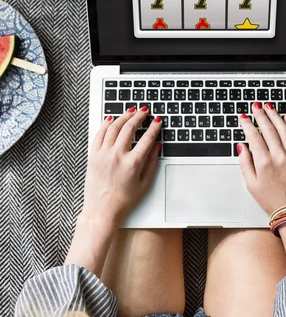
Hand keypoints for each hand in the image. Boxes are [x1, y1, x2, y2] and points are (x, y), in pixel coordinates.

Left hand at [81, 107, 161, 227]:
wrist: (101, 211)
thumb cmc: (123, 201)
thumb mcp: (144, 183)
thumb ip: (152, 162)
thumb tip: (157, 146)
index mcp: (132, 163)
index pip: (147, 138)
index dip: (154, 127)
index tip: (157, 121)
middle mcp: (117, 156)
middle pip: (129, 128)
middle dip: (139, 116)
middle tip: (144, 110)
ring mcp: (103, 154)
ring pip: (114, 127)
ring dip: (124, 116)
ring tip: (130, 111)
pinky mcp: (93, 156)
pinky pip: (99, 134)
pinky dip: (106, 124)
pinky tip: (111, 119)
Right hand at [238, 103, 285, 215]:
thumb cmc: (271, 200)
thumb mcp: (251, 184)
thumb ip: (245, 163)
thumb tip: (242, 147)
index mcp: (264, 163)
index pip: (254, 136)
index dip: (247, 124)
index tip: (243, 117)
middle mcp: (279, 156)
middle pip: (268, 128)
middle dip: (260, 114)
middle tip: (256, 106)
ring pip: (283, 128)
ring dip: (275, 115)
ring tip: (269, 107)